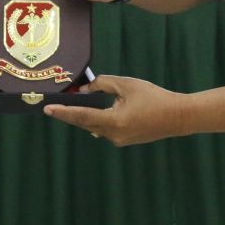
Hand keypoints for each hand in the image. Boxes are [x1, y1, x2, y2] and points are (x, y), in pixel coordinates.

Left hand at [44, 76, 186, 145]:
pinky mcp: (124, 140)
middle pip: (85, 123)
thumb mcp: (127, 85)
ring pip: (95, 126)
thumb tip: (85, 90)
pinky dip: (98, 120)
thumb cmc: (153, 97)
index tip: (47, 109)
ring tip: (72, 105)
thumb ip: (103, 84)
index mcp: (113, 122)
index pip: (82, 117)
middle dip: (70, 113)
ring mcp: (119, 140)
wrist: (177, 117)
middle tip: (54, 105)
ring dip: (85, 116)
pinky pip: (105, 129)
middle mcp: (113, 135)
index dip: (63, 112)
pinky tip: (94, 111)